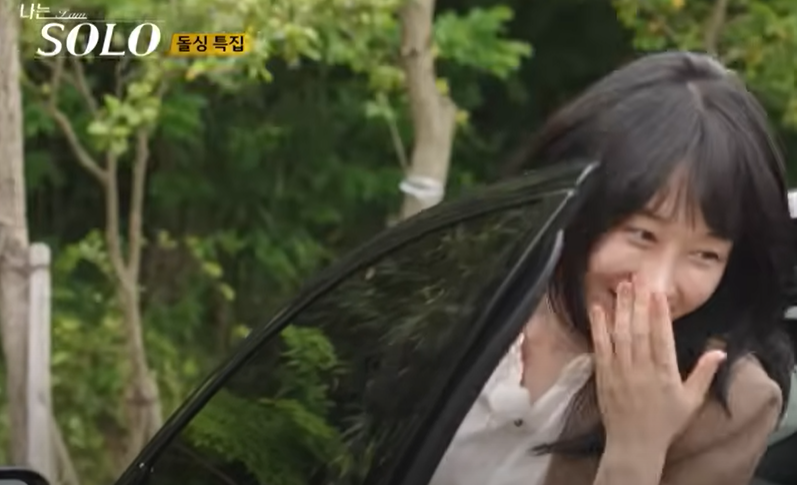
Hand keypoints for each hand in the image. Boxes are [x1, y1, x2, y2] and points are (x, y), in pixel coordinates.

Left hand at [590, 279, 726, 451]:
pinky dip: (598, 327)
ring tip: (621, 286)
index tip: (658, 293)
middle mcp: (639, 369)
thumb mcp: (691, 401)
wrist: (634, 443)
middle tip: (637, 278)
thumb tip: (719, 351)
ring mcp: (619, 371)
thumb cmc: (665, 422)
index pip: (661, 338)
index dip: (659, 314)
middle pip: (638, 330)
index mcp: (663, 373)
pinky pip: (599, 346)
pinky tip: (598, 309)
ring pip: (619, 334)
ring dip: (619, 308)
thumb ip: (703, 374)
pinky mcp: (603, 374)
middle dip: (637, 302)